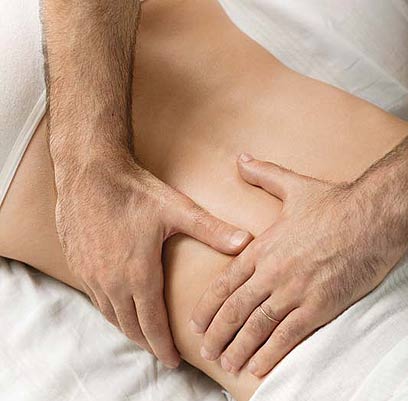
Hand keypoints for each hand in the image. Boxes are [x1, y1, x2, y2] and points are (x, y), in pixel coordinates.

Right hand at [55, 156, 251, 368]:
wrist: (90, 172)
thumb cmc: (134, 191)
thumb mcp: (177, 209)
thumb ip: (211, 230)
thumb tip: (245, 242)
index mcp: (139, 274)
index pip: (153, 324)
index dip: (164, 346)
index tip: (172, 361)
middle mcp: (112, 282)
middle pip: (131, 326)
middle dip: (147, 343)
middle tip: (160, 351)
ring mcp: (91, 274)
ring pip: (111, 315)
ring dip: (128, 328)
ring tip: (141, 334)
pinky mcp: (77, 264)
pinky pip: (95, 298)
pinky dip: (110, 309)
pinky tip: (116, 305)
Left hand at [190, 153, 399, 376]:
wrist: (372, 216)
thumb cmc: (333, 203)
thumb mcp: (292, 186)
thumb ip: (262, 175)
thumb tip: (241, 158)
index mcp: (262, 249)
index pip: (224, 284)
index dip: (207, 307)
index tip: (197, 323)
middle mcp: (272, 273)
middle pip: (234, 310)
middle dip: (217, 334)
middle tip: (206, 352)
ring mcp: (294, 291)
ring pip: (256, 327)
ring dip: (238, 349)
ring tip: (226, 364)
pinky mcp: (319, 306)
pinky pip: (288, 337)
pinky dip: (270, 354)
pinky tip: (258, 367)